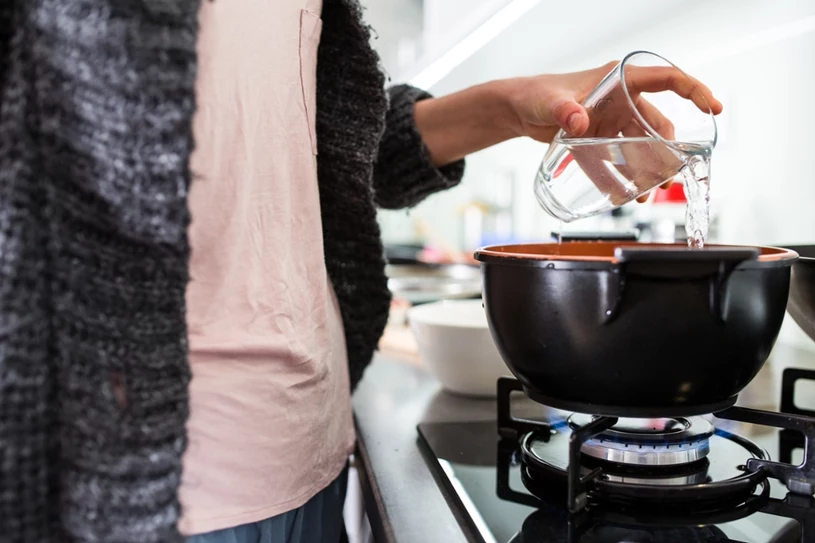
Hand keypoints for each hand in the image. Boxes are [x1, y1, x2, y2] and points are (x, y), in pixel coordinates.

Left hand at [503, 61, 721, 201]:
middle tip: (669, 178)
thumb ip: (563, 110)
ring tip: (644, 194)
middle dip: (667, 152)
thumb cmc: (535, 94)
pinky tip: (621, 194)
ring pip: (639, 147)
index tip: (714, 109)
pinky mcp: (598, 138)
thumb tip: (579, 121)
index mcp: (621, 80)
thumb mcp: (550, 101)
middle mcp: (621, 100)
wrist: (517, 109)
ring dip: (645, 170)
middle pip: (657, 124)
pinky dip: (620, 177)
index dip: (695, 91)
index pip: (668, 80)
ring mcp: (611, 120)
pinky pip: (615, 160)